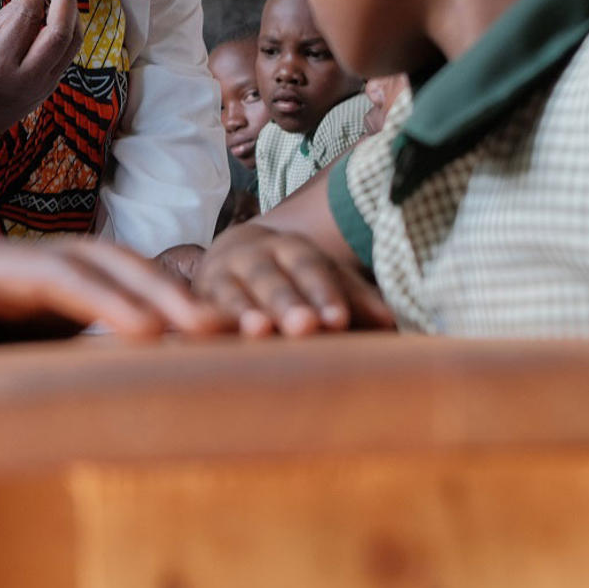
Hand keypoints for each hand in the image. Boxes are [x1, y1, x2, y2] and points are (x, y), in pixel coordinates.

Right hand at [0, 0, 81, 144]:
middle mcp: (26, 78)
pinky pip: (68, 54)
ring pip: (72, 44)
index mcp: (0, 64)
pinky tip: (58, 17)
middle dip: (64, 1)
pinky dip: (68, 31)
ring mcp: (43, 86)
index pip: (27, 18)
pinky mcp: (51, 88)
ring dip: (71, 15)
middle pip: (59, 34)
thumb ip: (7, 16)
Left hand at [0, 229, 228, 354]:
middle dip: (162, 290)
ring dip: (168, 294)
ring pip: (116, 273)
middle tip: (217, 330)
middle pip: (106, 264)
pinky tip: (189, 338)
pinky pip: (107, 295)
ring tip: (223, 332)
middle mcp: (24, 262)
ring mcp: (37, 277)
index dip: (106, 301)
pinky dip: (151, 306)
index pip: (59, 275)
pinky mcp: (42, 300)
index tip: (152, 333)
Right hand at [193, 220, 394, 337]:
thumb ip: (357, 300)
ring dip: (244, 312)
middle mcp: (253, 258)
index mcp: (291, 249)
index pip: (310, 266)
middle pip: (272, 279)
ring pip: (232, 293)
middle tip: (305, 325)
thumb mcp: (325, 279)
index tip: (338, 319)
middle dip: (287, 302)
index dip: (323, 292)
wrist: (235, 255)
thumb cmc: (293, 277)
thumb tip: (391, 323)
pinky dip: (200, 323)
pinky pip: (197, 311)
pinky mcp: (196, 300)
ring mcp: (220, 277)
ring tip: (259, 330)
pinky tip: (206, 338)